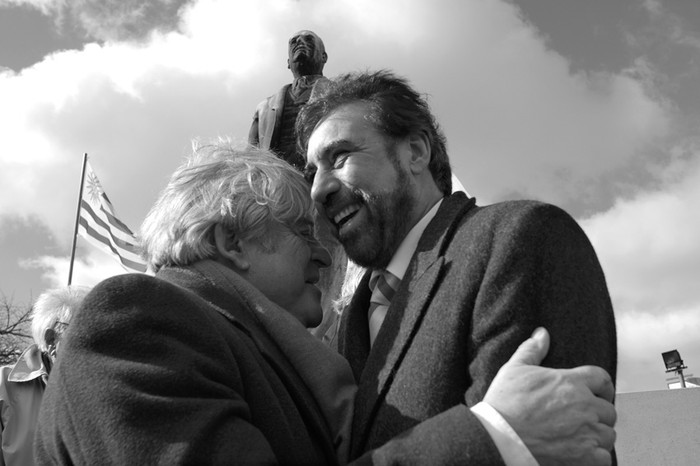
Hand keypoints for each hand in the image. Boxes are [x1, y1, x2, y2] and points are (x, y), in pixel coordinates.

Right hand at [484, 328, 615, 465]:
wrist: (499, 436)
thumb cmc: (504, 403)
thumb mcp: (514, 369)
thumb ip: (532, 350)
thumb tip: (542, 333)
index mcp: (570, 382)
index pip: (602, 378)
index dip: (602, 387)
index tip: (598, 394)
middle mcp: (584, 405)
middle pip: (608, 410)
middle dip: (598, 414)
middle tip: (583, 419)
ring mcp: (587, 432)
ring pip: (608, 434)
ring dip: (597, 436)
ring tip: (580, 437)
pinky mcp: (585, 457)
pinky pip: (604, 458)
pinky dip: (595, 457)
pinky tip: (581, 454)